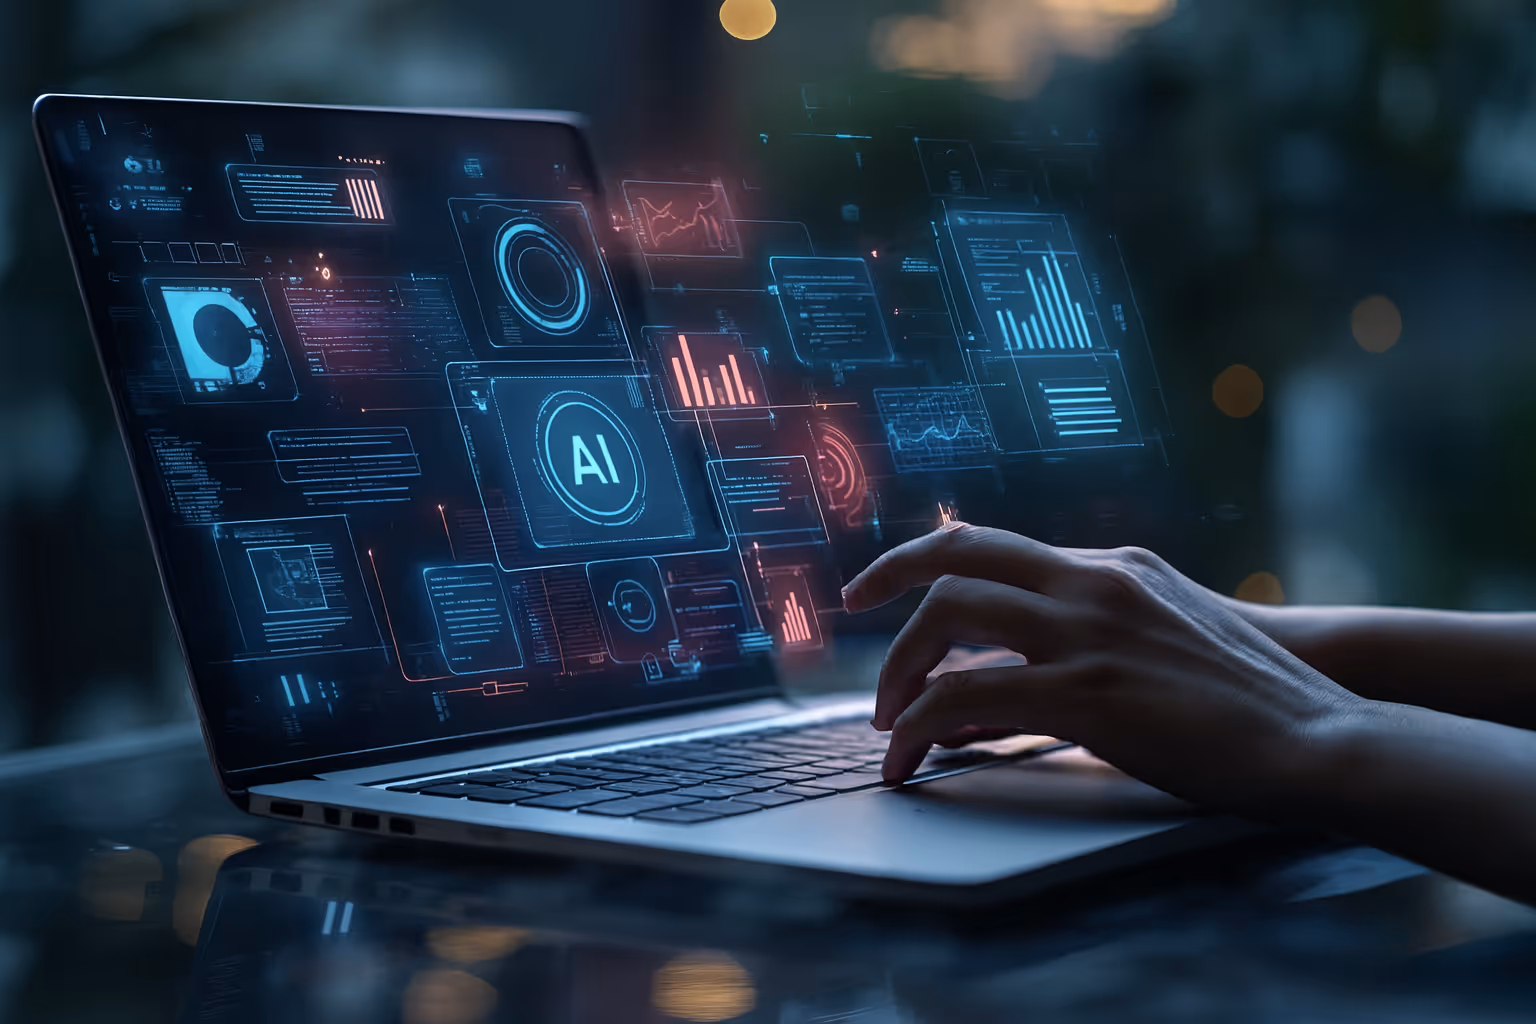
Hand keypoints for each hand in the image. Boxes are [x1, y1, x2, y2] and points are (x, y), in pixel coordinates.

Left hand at [841, 524, 1366, 812]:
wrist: (1319, 727)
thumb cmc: (1245, 695)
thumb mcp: (1162, 633)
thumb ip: (1090, 633)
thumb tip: (1010, 675)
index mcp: (1108, 566)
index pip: (990, 543)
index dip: (922, 556)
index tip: (880, 582)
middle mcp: (1090, 584)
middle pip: (956, 561)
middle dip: (887, 584)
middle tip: (853, 621)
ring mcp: (1087, 634)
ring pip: (948, 619)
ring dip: (898, 670)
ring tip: (885, 720)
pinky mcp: (1087, 694)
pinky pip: (968, 698)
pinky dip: (920, 727)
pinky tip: (910, 757)